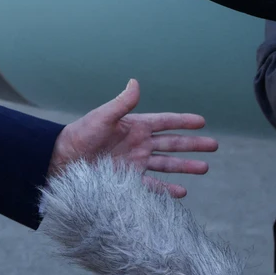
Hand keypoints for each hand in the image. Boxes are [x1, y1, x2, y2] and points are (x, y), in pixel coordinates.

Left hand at [49, 79, 217, 196]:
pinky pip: (152, 187)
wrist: (61, 161)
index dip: (183, 121)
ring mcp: (134, 163)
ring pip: (166, 164)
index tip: (203, 121)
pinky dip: (167, 190)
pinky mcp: (128, 181)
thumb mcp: (101, 117)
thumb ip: (121, 103)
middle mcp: (137, 144)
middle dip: (193, 145)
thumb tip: (135, 82)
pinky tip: (181, 192)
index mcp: (133, 127)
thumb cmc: (79, 136)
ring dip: (185, 167)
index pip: (164, 122)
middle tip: (214, 145)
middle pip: (172, 143)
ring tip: (205, 168)